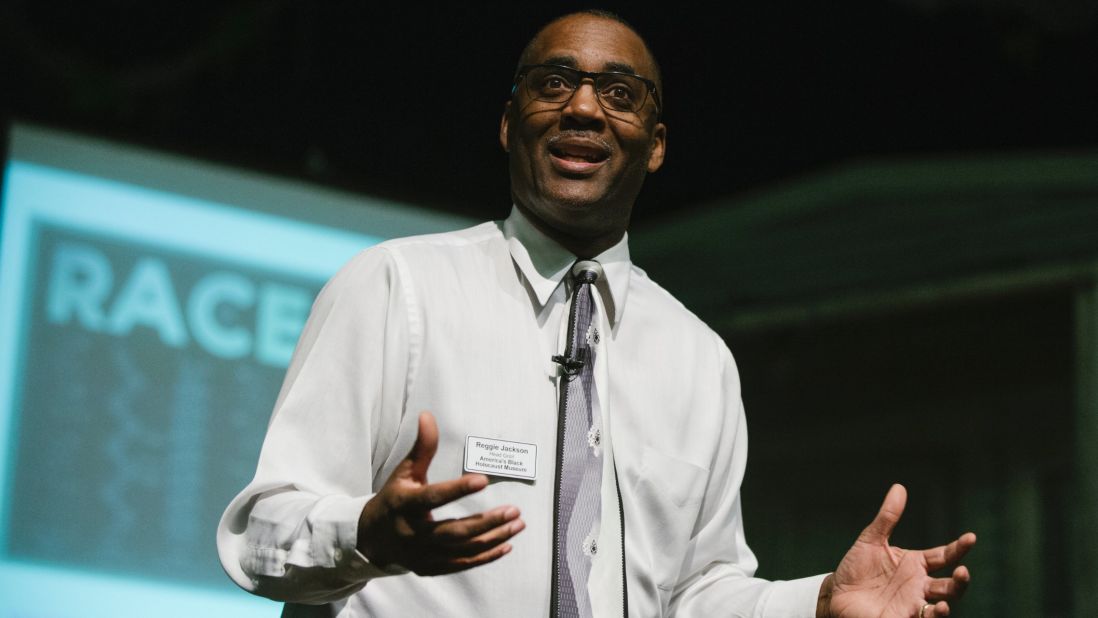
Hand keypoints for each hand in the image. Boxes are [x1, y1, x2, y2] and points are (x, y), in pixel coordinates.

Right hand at [356, 412, 524, 574]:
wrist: (372, 538)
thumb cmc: (394, 498)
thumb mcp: (404, 472)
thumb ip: (421, 448)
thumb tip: (428, 416)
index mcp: (404, 505)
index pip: (433, 498)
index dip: (458, 490)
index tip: (483, 480)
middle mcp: (412, 533)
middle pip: (454, 532)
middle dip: (487, 522)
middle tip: (514, 510)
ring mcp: (422, 554)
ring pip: (462, 550)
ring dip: (493, 538)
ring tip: (517, 524)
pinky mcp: (430, 567)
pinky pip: (462, 565)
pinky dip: (486, 557)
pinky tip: (506, 544)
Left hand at [818, 484, 975, 617]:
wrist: (836, 595)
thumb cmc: (856, 569)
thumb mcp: (871, 540)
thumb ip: (887, 517)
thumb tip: (899, 487)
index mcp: (915, 564)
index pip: (944, 555)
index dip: (959, 548)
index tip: (971, 537)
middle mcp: (919, 585)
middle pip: (950, 585)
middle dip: (961, 580)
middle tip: (963, 571)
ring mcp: (913, 603)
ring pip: (942, 604)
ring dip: (950, 599)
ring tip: (949, 595)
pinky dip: (934, 615)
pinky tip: (938, 608)